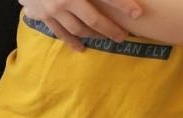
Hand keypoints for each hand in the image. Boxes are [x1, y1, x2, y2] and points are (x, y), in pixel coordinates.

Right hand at [20, 0, 139, 48]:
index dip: (124, 5)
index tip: (138, 14)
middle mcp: (67, 0)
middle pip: (93, 20)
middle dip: (110, 29)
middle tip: (123, 36)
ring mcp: (54, 11)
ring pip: (78, 29)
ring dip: (94, 36)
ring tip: (107, 39)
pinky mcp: (44, 17)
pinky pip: (60, 33)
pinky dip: (72, 41)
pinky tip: (82, 48)